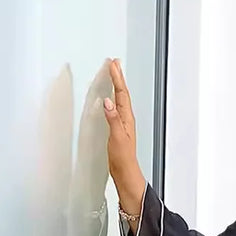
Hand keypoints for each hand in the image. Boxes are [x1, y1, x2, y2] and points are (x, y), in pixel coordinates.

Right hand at [102, 58, 145, 213]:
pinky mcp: (117, 128)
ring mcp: (122, 123)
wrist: (125, 172)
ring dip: (116, 85)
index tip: (113, 65)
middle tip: (114, 63)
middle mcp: (126, 118)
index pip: (121, 94)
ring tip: (113, 73)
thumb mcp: (117, 138)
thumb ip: (113, 120)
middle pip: (122, 93)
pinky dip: (112, 98)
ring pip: (119, 98)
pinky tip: (109, 98)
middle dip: (118, 77)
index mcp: (126, 118)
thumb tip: (108, 103)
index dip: (117, 78)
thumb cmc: (123, 158)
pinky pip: (115, 107)